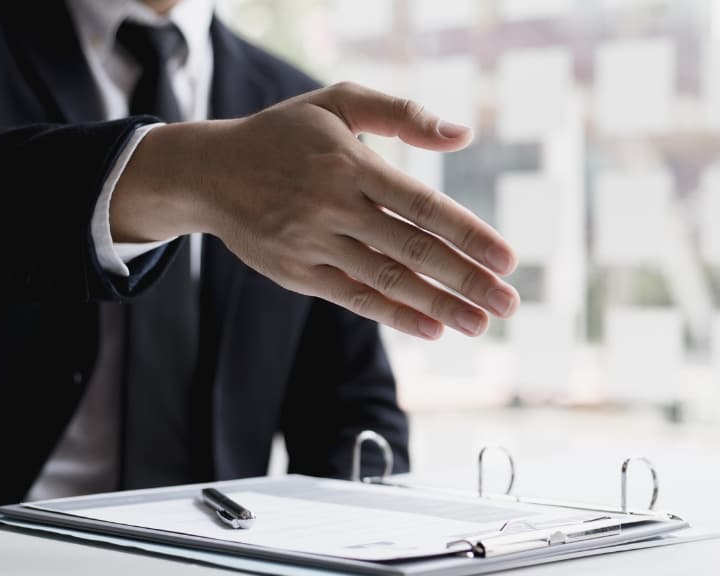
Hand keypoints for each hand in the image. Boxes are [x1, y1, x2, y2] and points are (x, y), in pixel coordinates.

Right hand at [112, 82, 519, 339]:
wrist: (209, 172)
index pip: (422, 207)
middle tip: (510, 302)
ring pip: (386, 280)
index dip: (468, 235)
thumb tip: (462, 134)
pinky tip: (433, 328)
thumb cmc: (284, 134)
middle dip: (465, 280)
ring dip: (438, 305)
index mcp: (350, 165)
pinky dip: (395, 315)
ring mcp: (314, 244)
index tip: (508, 258)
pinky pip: (354, 298)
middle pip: (412, 250)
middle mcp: (334, 207)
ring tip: (481, 324)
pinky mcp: (299, 273)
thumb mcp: (337, 103)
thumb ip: (401, 114)